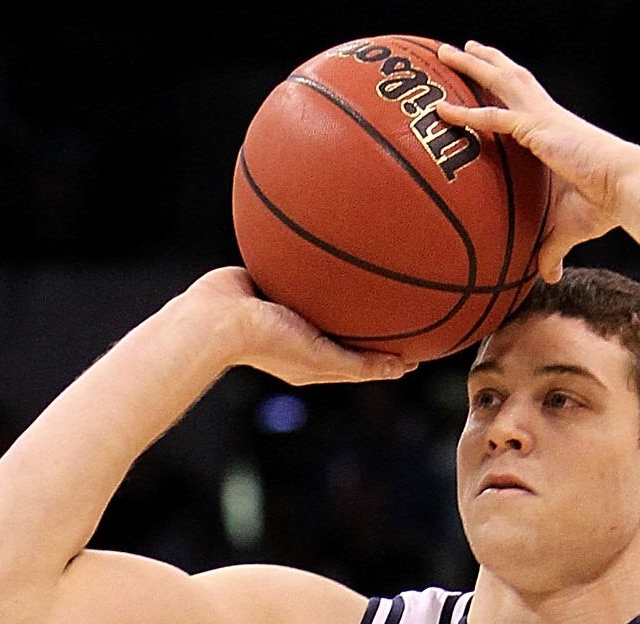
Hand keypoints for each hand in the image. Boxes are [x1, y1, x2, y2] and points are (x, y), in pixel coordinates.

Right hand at [180, 266, 411, 386]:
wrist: (218, 316)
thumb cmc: (266, 342)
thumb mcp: (319, 358)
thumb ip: (356, 365)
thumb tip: (400, 368)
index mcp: (315, 361)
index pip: (362, 361)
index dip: (391, 356)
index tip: (421, 348)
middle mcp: (305, 336)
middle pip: (349, 328)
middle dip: (378, 322)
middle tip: (411, 306)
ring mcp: (289, 309)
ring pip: (330, 297)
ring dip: (352, 287)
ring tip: (381, 267)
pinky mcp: (274, 281)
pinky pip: (307, 268)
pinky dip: (324, 259)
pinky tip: (340, 239)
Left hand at [435, 42, 639, 280]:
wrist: (625, 190)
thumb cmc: (603, 207)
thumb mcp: (568, 230)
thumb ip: (552, 250)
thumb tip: (549, 277)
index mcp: (553, 131)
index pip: (523, 99)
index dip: (503, 85)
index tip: (486, 76)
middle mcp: (546, 116)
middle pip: (509, 78)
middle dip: (484, 62)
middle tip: (459, 50)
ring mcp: (541, 118)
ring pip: (500, 81)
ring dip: (472, 66)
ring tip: (447, 52)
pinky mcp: (538, 130)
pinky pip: (494, 118)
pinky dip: (467, 115)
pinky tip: (443, 111)